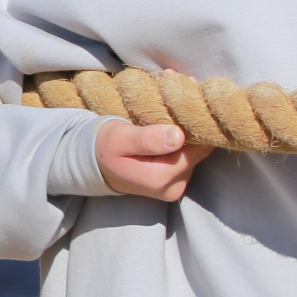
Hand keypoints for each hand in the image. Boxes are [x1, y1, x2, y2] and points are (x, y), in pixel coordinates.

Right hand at [97, 120, 212, 201]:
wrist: (98, 164)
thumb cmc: (106, 147)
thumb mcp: (118, 138)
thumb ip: (147, 139)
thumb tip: (178, 137)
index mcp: (159, 178)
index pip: (196, 149)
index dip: (193, 127)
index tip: (183, 109)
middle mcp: (172, 188)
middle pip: (198, 153)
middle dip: (190, 132)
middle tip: (173, 113)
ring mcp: (176, 188)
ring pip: (195, 156)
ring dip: (187, 139)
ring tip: (167, 124)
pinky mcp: (177, 184)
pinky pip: (189, 160)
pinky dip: (183, 147)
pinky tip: (168, 137)